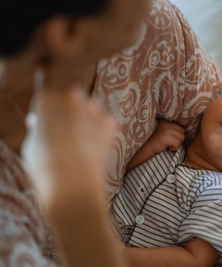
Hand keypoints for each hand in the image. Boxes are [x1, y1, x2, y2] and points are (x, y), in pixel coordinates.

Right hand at [22, 86, 116, 204]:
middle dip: (71, 114)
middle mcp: (71, 97)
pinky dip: (103, 131)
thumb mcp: (31, 146)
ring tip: (83, 143)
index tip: (52, 128)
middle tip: (69, 136)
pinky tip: (95, 147)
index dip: (51, 115)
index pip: (49, 100)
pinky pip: (107, 122)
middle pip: (71, 100)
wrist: (72, 183)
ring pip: (91, 109)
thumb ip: (37, 130)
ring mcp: (92, 108)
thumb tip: (37, 122)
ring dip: (88, 120)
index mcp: (47, 100)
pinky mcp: (109, 122)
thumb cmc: (45, 168)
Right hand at [147, 120, 184, 153]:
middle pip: (183, 133)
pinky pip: (177, 144)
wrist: (146, 148)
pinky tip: (166, 147)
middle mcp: (167, 124)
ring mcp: (167, 130)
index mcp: (167, 121)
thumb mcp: (165, 132)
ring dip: (176, 144)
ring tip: (167, 145)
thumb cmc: (157, 142)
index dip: (178, 136)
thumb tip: (185, 133)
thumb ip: (173, 130)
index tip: (170, 140)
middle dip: (178, 140)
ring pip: (181, 139)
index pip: (181, 129)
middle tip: (169, 143)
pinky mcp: (166, 137)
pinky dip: (174, 148)